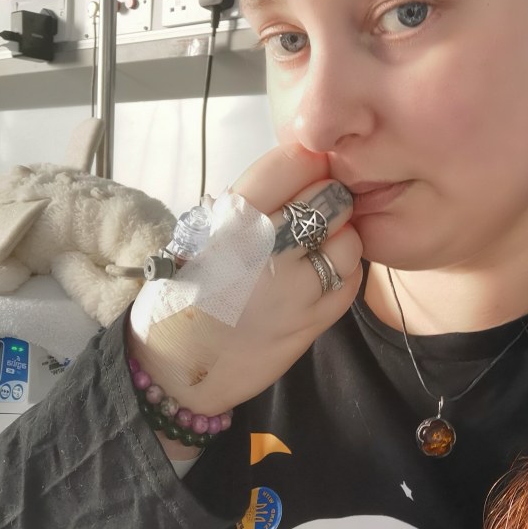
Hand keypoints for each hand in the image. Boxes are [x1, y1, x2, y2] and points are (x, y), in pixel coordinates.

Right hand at [127, 144, 362, 426]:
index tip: (310, 168)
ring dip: (341, 238)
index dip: (309, 161)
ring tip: (320, 247)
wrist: (176, 367)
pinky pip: (351, 281)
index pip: (292, 163)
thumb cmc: (184, 293)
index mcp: (230, 221)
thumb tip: (298, 169)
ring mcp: (293, 290)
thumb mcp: (202, 235)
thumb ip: (248, 206)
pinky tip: (323, 274)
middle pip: (330, 198)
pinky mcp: (312, 322)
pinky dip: (345, 272)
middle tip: (319, 209)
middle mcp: (265, 249)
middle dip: (330, 198)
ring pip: (348, 241)